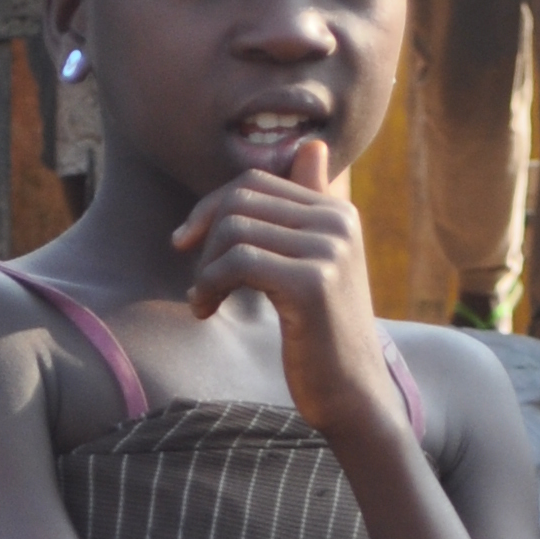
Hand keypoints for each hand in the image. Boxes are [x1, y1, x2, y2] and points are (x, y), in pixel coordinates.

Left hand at [172, 138, 395, 443]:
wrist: (352, 395)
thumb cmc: (322, 335)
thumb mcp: (316, 263)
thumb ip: (307, 208)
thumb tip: (311, 144)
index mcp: (336, 211)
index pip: (254, 182)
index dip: (210, 209)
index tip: (187, 244)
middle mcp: (337, 222)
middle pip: (241, 198)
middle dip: (205, 235)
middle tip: (198, 280)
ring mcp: (328, 251)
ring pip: (235, 229)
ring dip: (205, 268)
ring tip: (203, 300)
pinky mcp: (312, 284)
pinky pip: (238, 263)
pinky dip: (210, 285)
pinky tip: (206, 309)